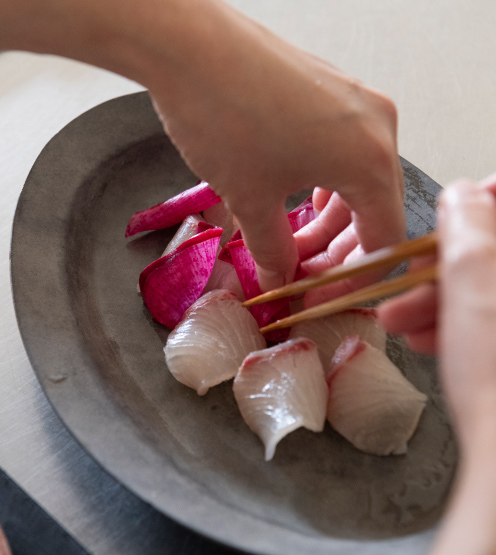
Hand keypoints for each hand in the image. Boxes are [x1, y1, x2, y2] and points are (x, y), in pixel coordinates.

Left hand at [146, 0, 405, 290]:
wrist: (188, 44)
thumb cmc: (225, 119)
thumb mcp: (252, 201)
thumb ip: (273, 252)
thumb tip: (280, 282)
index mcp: (372, 160)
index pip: (383, 242)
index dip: (351, 282)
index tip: (319, 298)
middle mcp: (377, 128)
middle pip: (372, 213)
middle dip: (335, 254)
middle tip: (298, 277)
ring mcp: (356, 103)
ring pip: (355, 184)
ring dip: (325, 224)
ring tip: (287, 245)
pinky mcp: (332, 91)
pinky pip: (341, 154)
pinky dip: (322, 187)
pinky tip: (295, 203)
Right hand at [394, 176, 495, 554]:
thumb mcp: (474, 279)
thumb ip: (468, 224)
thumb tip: (462, 191)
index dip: (482, 204)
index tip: (448, 218)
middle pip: (491, 259)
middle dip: (441, 270)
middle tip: (401, 286)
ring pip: (484, 295)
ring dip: (437, 303)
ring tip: (397, 323)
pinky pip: (483, 326)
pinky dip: (452, 328)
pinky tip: (421, 341)